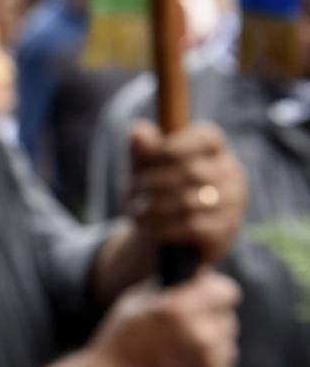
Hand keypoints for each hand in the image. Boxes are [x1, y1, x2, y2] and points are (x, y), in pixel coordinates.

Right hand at [42, 270, 238, 366]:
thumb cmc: (118, 344)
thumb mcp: (134, 303)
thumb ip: (170, 288)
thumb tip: (200, 276)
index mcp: (178, 309)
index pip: (226, 291)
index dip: (213, 293)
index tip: (206, 298)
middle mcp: (200, 336)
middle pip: (227, 319)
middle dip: (210, 321)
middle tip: (186, 331)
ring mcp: (210, 365)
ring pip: (227, 346)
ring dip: (211, 347)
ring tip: (180, 355)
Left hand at [128, 121, 246, 264]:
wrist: (164, 235)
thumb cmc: (155, 190)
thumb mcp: (144, 168)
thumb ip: (142, 150)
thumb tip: (139, 131)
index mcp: (215, 150)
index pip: (206, 137)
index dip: (177, 145)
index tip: (149, 156)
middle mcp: (232, 174)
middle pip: (192, 171)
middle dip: (154, 180)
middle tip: (132, 188)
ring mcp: (233, 204)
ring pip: (190, 202)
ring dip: (155, 206)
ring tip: (136, 209)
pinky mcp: (227, 232)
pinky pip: (193, 227)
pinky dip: (165, 226)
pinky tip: (149, 226)